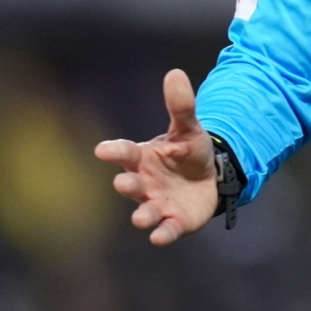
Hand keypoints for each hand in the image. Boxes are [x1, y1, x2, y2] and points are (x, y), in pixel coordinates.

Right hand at [94, 69, 219, 244]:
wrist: (208, 178)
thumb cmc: (188, 152)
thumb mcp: (188, 128)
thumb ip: (181, 106)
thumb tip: (175, 73)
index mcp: (143, 158)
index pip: (125, 153)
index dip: (114, 151)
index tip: (101, 150)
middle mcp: (145, 183)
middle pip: (132, 184)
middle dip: (127, 185)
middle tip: (122, 183)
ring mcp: (158, 204)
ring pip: (145, 211)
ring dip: (142, 215)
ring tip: (139, 219)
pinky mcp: (174, 222)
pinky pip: (166, 230)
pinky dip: (162, 234)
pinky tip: (159, 237)